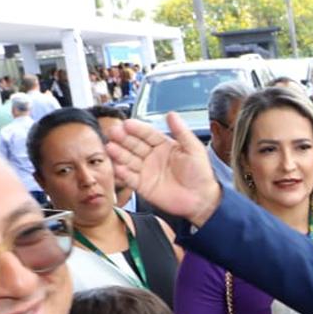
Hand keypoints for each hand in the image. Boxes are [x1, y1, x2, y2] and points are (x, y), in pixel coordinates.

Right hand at [104, 111, 221, 227]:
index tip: (127, 123)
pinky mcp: (143, 186)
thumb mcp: (193, 149)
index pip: (147, 134)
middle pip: (134, 145)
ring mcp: (146, 171)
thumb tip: (171, 114)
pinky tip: (117, 166)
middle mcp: (152, 157)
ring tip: (110, 147)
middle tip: (113, 132)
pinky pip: (130, 178)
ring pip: (129, 160)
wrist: (201, 199)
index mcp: (164, 146)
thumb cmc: (201, 174)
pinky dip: (123, 173)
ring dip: (119, 153)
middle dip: (123, 138)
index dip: (137, 129)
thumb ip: (181, 132)